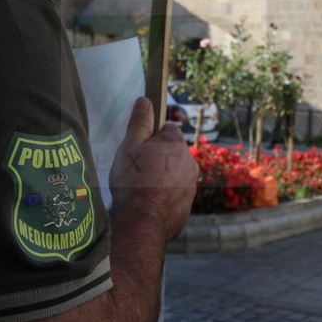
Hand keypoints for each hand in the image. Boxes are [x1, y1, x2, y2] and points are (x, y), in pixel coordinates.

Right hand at [109, 96, 198, 242]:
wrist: (142, 221)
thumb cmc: (133, 180)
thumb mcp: (130, 146)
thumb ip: (140, 122)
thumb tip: (145, 100)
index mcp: (176, 145)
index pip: (168, 130)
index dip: (152, 137)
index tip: (140, 148)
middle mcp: (190, 163)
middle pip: (173, 153)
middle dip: (159, 157)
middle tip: (137, 169)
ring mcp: (191, 186)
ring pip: (175, 174)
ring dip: (162, 177)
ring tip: (141, 188)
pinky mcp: (187, 206)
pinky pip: (175, 194)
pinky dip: (165, 196)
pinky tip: (148, 202)